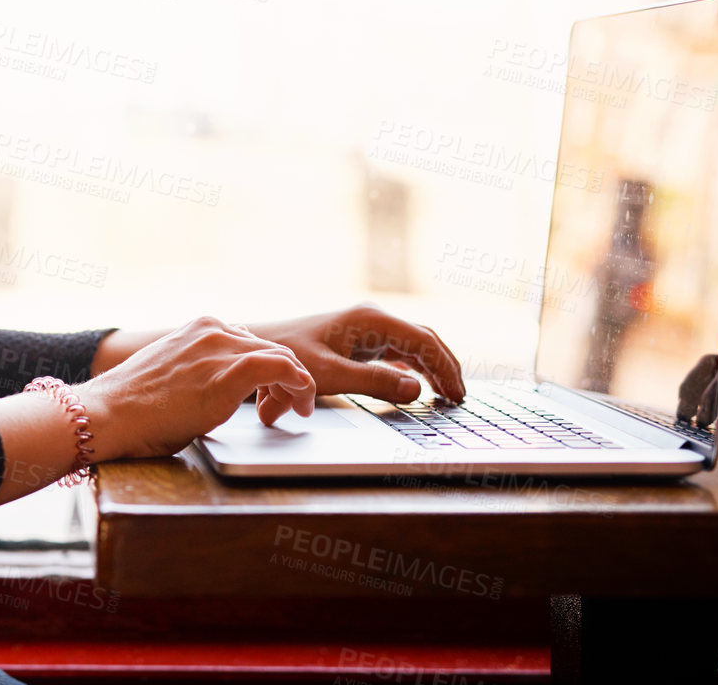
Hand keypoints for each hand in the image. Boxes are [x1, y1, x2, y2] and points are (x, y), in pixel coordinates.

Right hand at [73, 316, 316, 459]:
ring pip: (282, 356)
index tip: (268, 396)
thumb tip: (215, 389)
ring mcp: (222, 348)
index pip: (251, 341)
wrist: (110, 413)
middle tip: (284, 410)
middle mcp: (214, 330)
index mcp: (199, 328)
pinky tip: (301, 404)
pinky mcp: (231, 372)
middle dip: (284, 380)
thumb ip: (198, 369)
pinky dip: (300, 384)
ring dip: (296, 386)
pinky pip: (283, 368)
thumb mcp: (172, 374)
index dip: (268, 370)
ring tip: (296, 411)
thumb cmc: (133, 406)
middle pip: (272, 347)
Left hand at [240, 303, 465, 425]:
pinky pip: (397, 351)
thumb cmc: (288, 358)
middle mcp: (372, 319)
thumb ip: (374, 383)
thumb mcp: (331, 375)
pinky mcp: (358, 339)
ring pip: (412, 345)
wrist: (258, 347)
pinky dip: (414, 367)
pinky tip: (420, 386)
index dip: (446, 368)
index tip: (457, 394)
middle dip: (445, 367)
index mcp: (370, 320)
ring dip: (432, 367)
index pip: (424, 341)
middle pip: (424, 340)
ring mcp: (366, 328)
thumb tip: (417, 390)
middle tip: (459, 398)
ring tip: (447, 395)